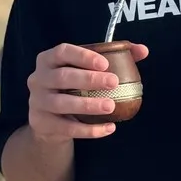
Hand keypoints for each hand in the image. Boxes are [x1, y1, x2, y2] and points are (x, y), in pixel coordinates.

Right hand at [27, 42, 148, 143]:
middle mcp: (38, 78)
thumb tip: (143, 50)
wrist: (51, 119)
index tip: (105, 63)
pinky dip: (89, 130)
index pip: (63, 51)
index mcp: (48, 59)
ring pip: (63, 103)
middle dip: (90, 79)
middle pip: (63, 77)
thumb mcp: (87, 67)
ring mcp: (37, 102)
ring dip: (89, 105)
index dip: (83, 56)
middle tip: (114, 82)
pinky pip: (66, 128)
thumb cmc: (73, 84)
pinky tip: (109, 128)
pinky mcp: (41, 124)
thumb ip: (116, 55)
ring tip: (111, 106)